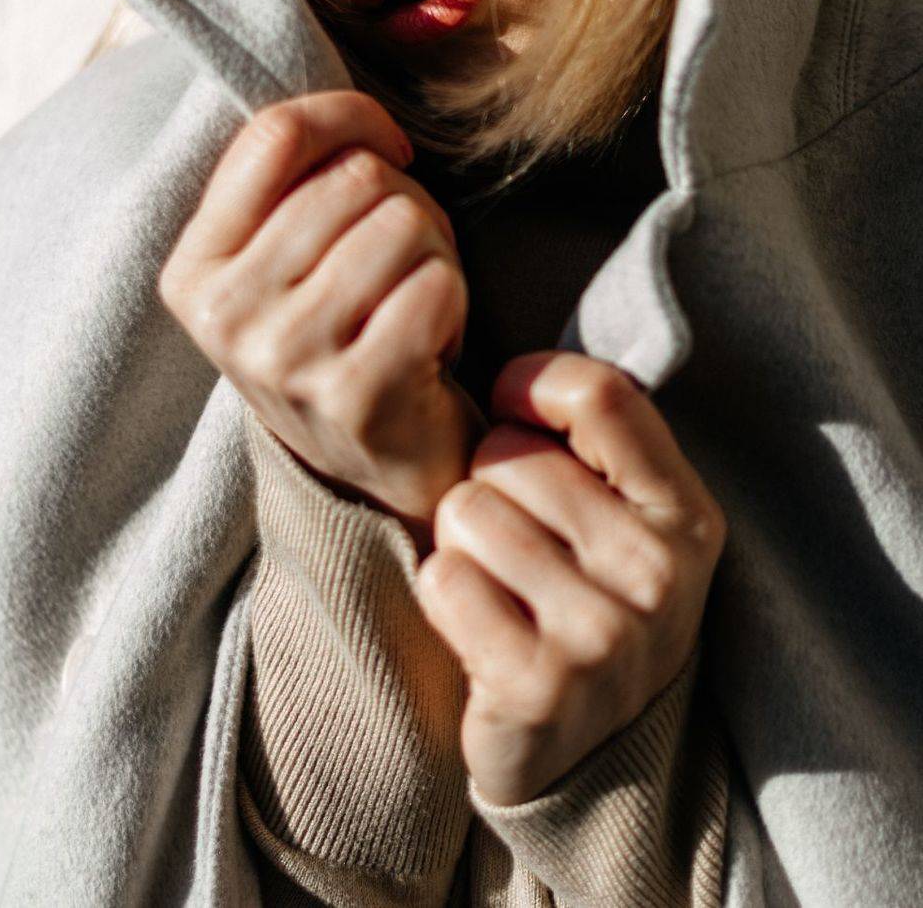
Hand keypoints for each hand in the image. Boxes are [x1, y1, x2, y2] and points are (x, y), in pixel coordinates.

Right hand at [158, 89, 486, 555]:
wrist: (381, 469)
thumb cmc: (343, 336)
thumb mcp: (283, 263)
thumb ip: (291, 182)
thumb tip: (358, 114)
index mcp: (193, 270)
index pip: (276, 134)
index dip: (351, 116)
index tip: (390, 149)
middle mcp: (224, 316)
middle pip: (354, 177)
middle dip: (406, 200)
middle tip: (405, 260)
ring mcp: (283, 361)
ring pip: (401, 222)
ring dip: (434, 253)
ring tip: (413, 301)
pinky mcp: (352, 398)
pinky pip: (435, 285)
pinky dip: (453, 300)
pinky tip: (431, 342)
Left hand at [412, 351, 725, 805]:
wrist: (588, 757)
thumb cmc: (590, 600)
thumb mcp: (626, 516)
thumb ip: (596, 437)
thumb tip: (511, 372)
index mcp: (686, 514)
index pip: (598, 393)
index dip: (530, 386)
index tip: (511, 409)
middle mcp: (658, 573)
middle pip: (509, 454)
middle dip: (489, 485)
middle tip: (519, 541)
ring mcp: (603, 636)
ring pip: (467, 512)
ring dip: (462, 543)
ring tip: (500, 585)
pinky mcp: (539, 687)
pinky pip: (444, 580)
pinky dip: (445, 595)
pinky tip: (481, 628)